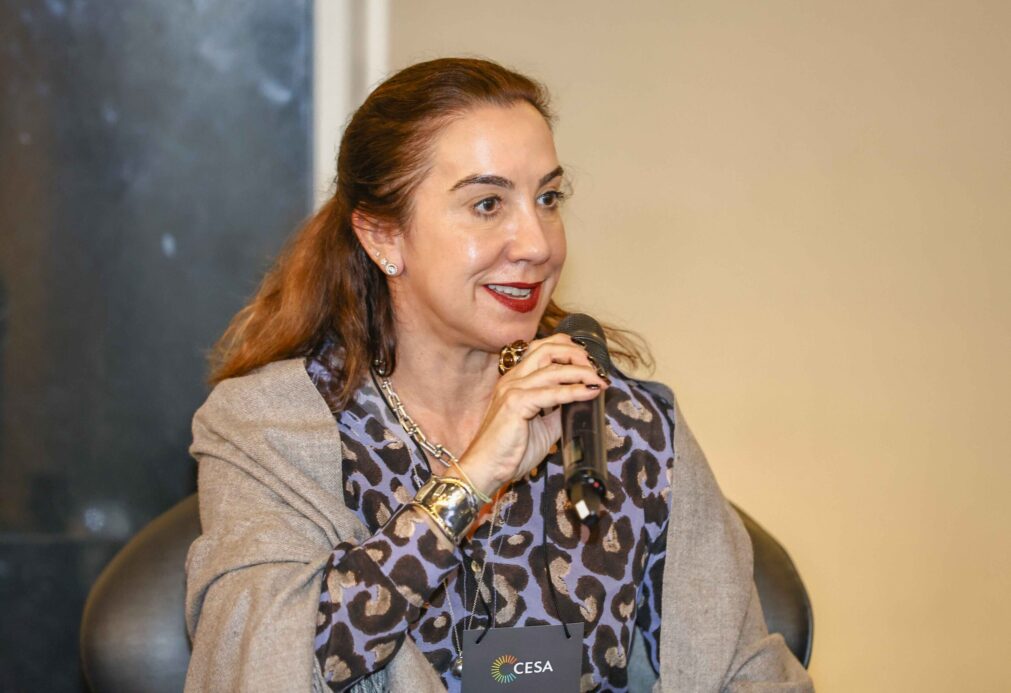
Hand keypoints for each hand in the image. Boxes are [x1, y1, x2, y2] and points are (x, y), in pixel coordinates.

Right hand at [451, 333, 608, 498]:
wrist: (487, 469)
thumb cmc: (511, 451)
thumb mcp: (542, 426)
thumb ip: (559, 411)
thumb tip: (583, 401)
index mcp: (515, 380)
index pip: (542, 349)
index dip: (568, 350)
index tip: (590, 362)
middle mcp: (512, 379)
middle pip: (547, 349)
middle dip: (576, 353)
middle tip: (597, 367)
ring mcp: (512, 389)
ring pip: (552, 369)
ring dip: (582, 372)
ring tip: (600, 380)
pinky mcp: (516, 403)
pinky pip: (552, 393)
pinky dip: (575, 390)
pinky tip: (590, 392)